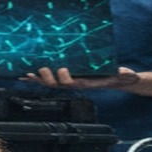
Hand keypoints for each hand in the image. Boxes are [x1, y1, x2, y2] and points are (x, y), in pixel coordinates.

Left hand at [22, 66, 139, 89]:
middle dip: (47, 77)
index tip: (63, 69)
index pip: (73, 83)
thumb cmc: (119, 76)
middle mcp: (75, 82)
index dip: (65, 79)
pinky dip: (38, 76)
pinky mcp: (66, 76)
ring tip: (27, 73)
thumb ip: (124, 73)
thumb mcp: (124, 74)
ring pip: (50, 82)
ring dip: (38, 78)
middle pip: (57, 84)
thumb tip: (123, 71)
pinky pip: (50, 77)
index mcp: (87, 82)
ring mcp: (69, 81)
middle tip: (41, 68)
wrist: (118, 79)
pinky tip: (27, 73)